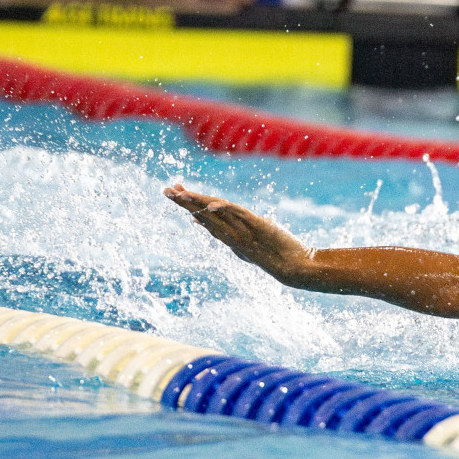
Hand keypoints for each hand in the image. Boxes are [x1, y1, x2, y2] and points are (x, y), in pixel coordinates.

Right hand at [164, 184, 312, 281]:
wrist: (293, 268)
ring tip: (179, 193)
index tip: (175, 194)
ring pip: (215, 214)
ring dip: (197, 203)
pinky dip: (224, 209)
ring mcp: (242, 232)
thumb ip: (234, 237)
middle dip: (184, 203)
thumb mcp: (249, 246)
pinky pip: (238, 215)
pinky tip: (211, 204)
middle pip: (203, 216)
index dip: (189, 207)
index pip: (205, 219)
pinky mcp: (257, 226)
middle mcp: (232, 235)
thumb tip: (219, 232)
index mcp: (230, 238)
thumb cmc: (275, 255)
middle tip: (165, 191)